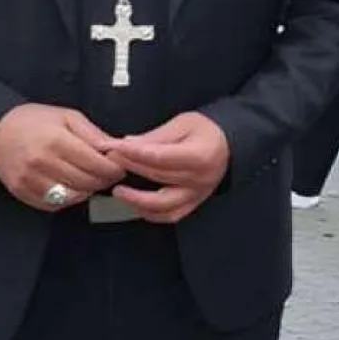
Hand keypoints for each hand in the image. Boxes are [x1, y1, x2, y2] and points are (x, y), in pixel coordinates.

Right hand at [0, 103, 125, 211]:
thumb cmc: (34, 120)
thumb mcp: (68, 117)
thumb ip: (93, 134)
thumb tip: (115, 148)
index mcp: (56, 141)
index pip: (95, 163)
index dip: (114, 168)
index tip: (121, 166)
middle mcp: (42, 162)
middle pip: (86, 182)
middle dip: (104, 180)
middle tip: (110, 174)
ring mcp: (29, 180)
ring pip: (72, 196)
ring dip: (88, 190)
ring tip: (92, 179)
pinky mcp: (21, 192)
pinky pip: (53, 204)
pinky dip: (68, 199)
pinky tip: (73, 187)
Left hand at [104, 112, 229, 223]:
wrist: (229, 144)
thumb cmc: (206, 130)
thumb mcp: (183, 124)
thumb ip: (156, 137)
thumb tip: (125, 144)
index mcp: (200, 155)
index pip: (160, 157)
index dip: (134, 153)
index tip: (113, 147)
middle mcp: (200, 179)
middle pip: (158, 176)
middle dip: (130, 167)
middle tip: (109, 160)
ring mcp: (197, 194)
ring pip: (162, 203)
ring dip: (136, 198)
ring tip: (118, 190)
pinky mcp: (195, 203)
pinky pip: (170, 215)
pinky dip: (151, 214)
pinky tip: (136, 205)